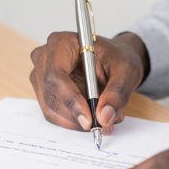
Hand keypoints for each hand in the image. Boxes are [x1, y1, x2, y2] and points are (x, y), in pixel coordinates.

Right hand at [30, 31, 147, 133]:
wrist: (114, 62)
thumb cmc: (117, 59)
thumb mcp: (127, 72)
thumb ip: (117, 93)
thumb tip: (104, 117)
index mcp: (61, 43)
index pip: (56, 76)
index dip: (71, 101)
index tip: (89, 120)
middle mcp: (45, 58)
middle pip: (51, 97)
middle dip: (77, 116)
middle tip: (104, 124)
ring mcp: (42, 77)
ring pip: (52, 111)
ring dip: (78, 123)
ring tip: (105, 119)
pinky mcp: (46, 93)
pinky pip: (56, 116)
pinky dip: (76, 123)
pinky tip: (94, 117)